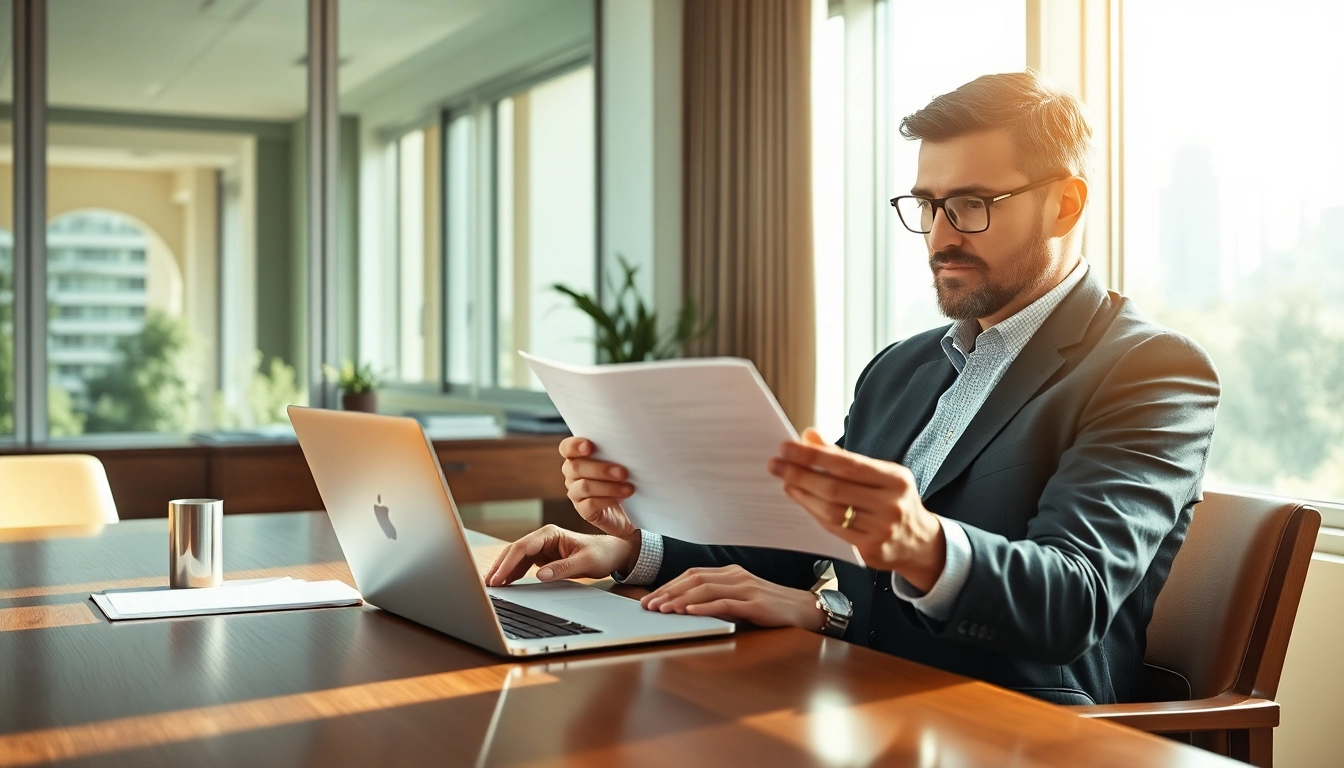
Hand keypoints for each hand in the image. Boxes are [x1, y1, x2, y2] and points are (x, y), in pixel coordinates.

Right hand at [485, 525, 640, 586]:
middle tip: (487, 584)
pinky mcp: (543, 557)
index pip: (522, 547)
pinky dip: (512, 573)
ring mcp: (541, 547)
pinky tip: (504, 583)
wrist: (612, 553)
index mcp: (550, 534)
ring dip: (503, 570)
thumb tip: (539, 575)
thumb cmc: (601, 553)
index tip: (498, 578)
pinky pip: (522, 564)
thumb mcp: (585, 562)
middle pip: (514, 550)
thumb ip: (562, 568)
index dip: (508, 563)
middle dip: (500, 567)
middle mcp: (543, 538)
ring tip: (491, 586)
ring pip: (515, 557)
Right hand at [560, 436, 638, 537]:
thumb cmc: (625, 479)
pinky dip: (607, 500)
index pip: (567, 448)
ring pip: (584, 487)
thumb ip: (616, 452)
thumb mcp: (621, 462)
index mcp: (578, 457)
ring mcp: (576, 494)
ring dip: (608, 487)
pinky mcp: (584, 511)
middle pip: (576, 468)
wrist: (632, 509)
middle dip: (601, 469)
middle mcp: (573, 475)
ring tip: (629, 488)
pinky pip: (589, 505)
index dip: (574, 446)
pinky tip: (621, 499)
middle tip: (623, 472)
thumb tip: (628, 443)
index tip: (590, 446)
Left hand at [640, 565, 825, 629]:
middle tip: (649, 605)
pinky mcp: (755, 604)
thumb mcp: (741, 597)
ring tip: (663, 609)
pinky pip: (725, 603)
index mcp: (730, 572)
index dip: (669, 585)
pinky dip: (704, 607)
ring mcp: (746, 588)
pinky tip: (689, 612)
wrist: (803, 608)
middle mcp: (736, 576)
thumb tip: (685, 606)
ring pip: (706, 589)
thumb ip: (719, 597)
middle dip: (668, 592)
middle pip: (694, 579)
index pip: (692, 574)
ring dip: (680, 600)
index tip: (651, 597)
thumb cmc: (769, 606)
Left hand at [768, 428, 946, 591]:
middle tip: (776, 464)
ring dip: (803, 494)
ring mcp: (881, 529)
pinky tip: (800, 499)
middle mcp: (891, 504)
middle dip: (800, 474)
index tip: (788, 447)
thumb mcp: (879, 473)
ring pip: (832, 511)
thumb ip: (844, 456)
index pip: (848, 464)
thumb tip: (809, 436)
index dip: (815, 456)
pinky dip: (813, 512)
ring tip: (786, 481)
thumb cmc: (893, 499)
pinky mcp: (871, 549)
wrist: (919, 541)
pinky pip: (834, 529)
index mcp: (895, 479)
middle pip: (836, 488)